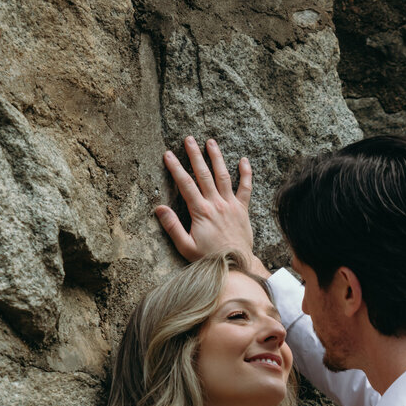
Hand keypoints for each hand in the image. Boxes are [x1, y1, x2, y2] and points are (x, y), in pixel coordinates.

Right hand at [155, 137, 263, 266]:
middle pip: (204, 174)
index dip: (176, 168)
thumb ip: (172, 227)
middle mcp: (216, 204)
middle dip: (195, 155)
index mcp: (200, 212)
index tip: (168, 154)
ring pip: (223, 176)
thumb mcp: (186, 247)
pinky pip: (246, 188)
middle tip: (189, 139)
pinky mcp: (242, 210)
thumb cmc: (209, 259)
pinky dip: (246, 174)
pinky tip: (243, 160)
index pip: (185, 184)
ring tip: (210, 142)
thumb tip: (159, 208)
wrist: (236, 266)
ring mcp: (230, 205)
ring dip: (216, 157)